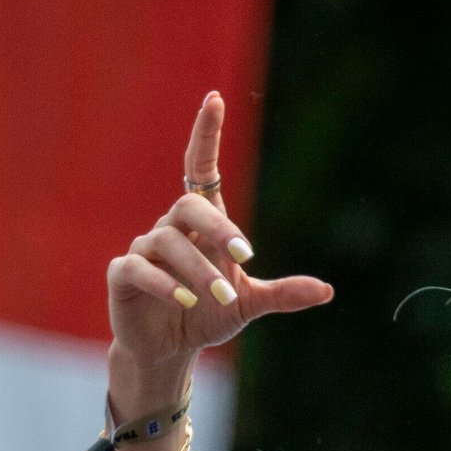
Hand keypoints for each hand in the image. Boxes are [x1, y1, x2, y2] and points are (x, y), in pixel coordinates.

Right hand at [102, 92, 331, 417]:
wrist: (169, 351)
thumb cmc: (206, 315)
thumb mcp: (249, 305)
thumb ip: (282, 294)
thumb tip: (327, 292)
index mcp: (200, 225)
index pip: (200, 168)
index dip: (206, 134)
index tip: (215, 99)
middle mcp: (170, 229)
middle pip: (189, 206)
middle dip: (218, 229)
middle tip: (244, 258)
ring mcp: (143, 250)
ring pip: (168, 242)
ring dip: (199, 269)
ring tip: (221, 297)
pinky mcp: (122, 276)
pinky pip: (139, 268)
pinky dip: (164, 282)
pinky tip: (185, 299)